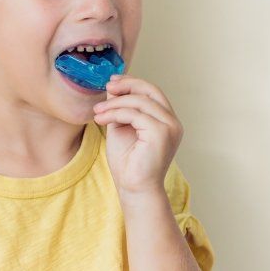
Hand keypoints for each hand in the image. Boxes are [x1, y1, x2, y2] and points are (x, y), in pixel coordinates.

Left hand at [92, 74, 183, 201]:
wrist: (133, 189)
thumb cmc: (128, 163)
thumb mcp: (121, 127)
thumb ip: (120, 108)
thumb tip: (113, 87)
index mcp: (166, 120)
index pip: (152, 92)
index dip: (133, 82)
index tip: (113, 81)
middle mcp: (172, 122)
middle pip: (151, 90)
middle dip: (127, 85)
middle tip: (107, 86)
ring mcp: (170, 127)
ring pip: (140, 101)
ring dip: (114, 103)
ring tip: (97, 112)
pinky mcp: (161, 133)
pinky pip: (135, 114)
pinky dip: (115, 113)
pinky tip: (101, 120)